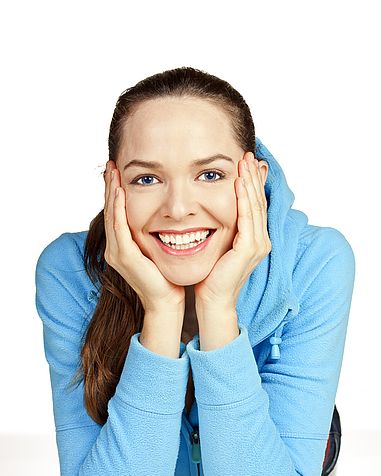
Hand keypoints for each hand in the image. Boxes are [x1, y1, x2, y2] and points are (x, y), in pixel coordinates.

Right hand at [103, 160, 185, 311]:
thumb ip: (153, 234)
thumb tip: (163, 216)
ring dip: (111, 192)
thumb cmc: (165, 278)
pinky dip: (119, 209)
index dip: (114, 192)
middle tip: (111, 164)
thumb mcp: (156, 250)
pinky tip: (120, 193)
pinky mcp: (124, 256)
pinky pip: (119, 227)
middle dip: (110, 186)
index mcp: (121, 246)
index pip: (115, 213)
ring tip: (112, 172)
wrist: (166, 302)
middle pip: (109, 211)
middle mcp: (114, 248)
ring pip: (111, 215)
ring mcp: (116, 253)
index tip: (117, 171)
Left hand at [193, 151, 271, 308]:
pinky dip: (244, 199)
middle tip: (247, 155)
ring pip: (255, 207)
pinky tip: (239, 184)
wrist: (213, 299)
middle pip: (258, 201)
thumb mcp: (220, 245)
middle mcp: (262, 240)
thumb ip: (224, 228)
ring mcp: (258, 245)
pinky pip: (248, 219)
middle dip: (253, 177)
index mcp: (256, 239)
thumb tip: (214, 210)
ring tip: (244, 163)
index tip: (246, 163)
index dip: (253, 183)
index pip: (256, 205)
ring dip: (250, 182)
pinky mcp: (249, 249)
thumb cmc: (212, 275)